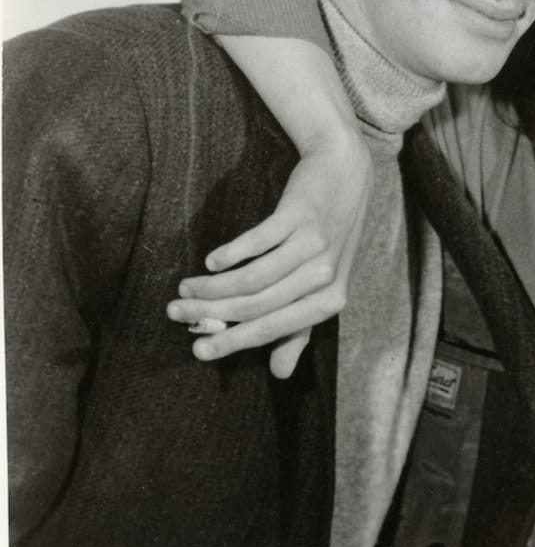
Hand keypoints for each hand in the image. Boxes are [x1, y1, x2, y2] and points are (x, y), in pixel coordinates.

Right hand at [166, 131, 372, 377]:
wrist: (346, 173)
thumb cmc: (331, 235)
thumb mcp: (325, 284)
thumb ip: (300, 328)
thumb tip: (280, 374)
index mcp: (330, 301)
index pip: (273, 329)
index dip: (233, 341)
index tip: (197, 350)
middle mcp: (324, 276)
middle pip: (257, 305)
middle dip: (210, 315)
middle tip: (176, 314)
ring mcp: (314, 245)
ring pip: (252, 278)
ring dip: (211, 287)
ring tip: (185, 288)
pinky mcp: (299, 215)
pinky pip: (257, 242)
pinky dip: (229, 255)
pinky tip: (210, 262)